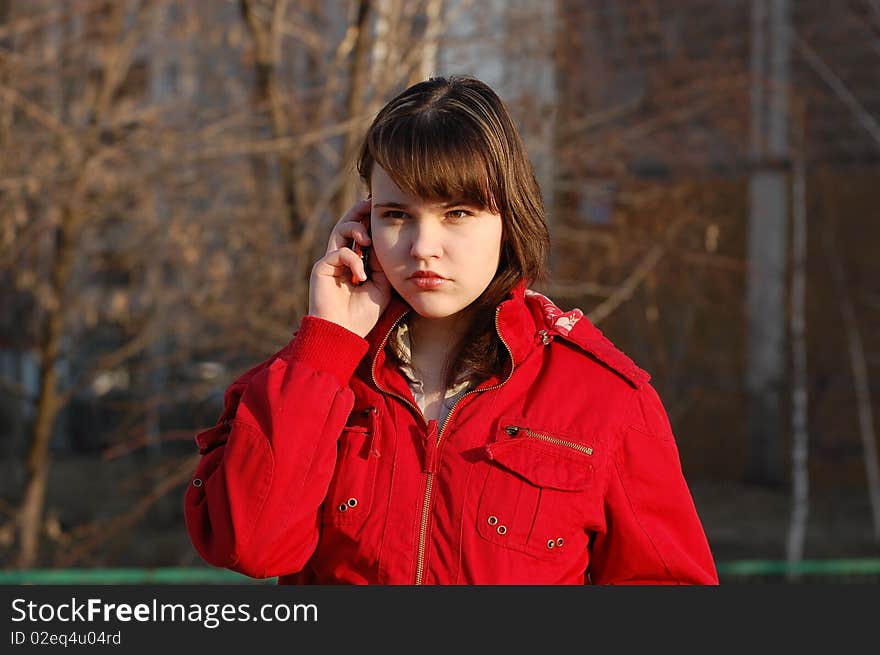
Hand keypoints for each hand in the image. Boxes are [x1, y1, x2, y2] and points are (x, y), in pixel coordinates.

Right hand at [308, 198, 391, 337]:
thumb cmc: (363, 314)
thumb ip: (381, 264)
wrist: (344, 333)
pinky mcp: (321, 268)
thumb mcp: (381, 286)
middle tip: (371, 202)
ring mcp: (330, 263)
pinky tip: (361, 277)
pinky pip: (339, 253)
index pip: (360, 234)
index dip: (369, 220)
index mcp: (355, 262)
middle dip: (359, 211)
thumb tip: (384, 242)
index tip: (383, 209)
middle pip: (346, 225)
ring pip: (339, 231)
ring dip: (355, 228)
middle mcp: (341, 259)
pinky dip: (353, 261)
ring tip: (368, 239)